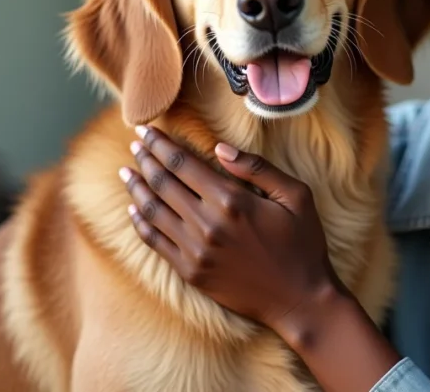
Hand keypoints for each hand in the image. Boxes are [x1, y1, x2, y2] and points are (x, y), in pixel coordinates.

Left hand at [119, 125, 341, 336]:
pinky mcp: (191, 272)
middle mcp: (208, 224)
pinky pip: (156, 243)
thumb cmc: (303, 244)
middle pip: (164, 183)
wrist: (299, 300)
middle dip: (146, 160)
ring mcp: (196, 251)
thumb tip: (220, 147)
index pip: (183, 164)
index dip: (161, 145)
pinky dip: (141, 223)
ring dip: (137, 189)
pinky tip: (134, 210)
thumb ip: (257, 168)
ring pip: (154, 212)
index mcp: (232, 200)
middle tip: (134, 143)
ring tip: (126, 173)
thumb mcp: (296, 196)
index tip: (146, 130)